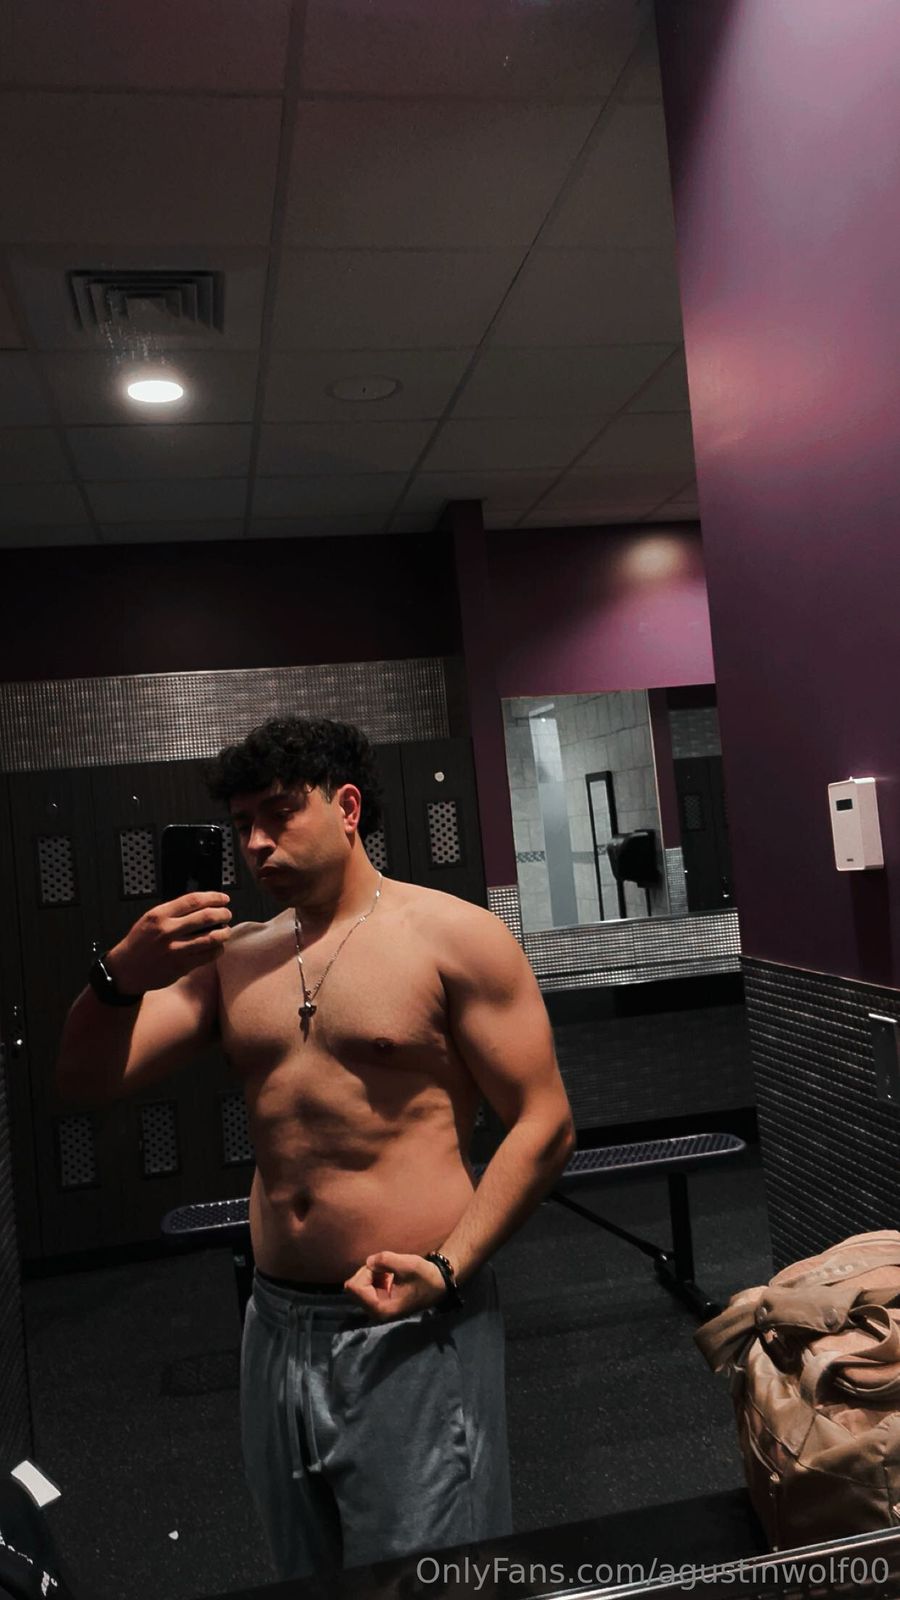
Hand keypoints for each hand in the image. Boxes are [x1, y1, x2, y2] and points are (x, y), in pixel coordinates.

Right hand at [105, 892, 231, 992]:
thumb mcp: (150, 920)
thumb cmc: (139, 943)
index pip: (193, 900)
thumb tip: (201, 906)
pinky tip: (218, 947)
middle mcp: (167, 931)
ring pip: (210, 938)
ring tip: (226, 930)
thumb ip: (172, 912)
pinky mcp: (180, 966)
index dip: (213, 897)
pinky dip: (217, 950)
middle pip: (205, 917)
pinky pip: (207, 956)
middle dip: (222, 914)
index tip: (223, 899)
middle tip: (227, 914)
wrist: (125, 970)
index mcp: (159, 915)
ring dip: (224, 933)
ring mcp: (174, 950)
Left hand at [343, 1251, 448, 1320]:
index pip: (355, 1288)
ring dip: (370, 1274)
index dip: (366, 1272)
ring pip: (356, 1286)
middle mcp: (375, 1313)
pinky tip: (387, 1276)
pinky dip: (372, 1278)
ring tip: (388, 1272)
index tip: (383, 1268)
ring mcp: (375, 1309)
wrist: (437, 1285)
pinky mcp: (377, 1303)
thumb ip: (386, 1260)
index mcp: (381, 1309)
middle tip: (386, 1269)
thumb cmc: (424, 1277)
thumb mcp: (408, 1264)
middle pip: (353, 1287)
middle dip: (367, 1273)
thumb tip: (368, 1261)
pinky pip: (363, 1287)